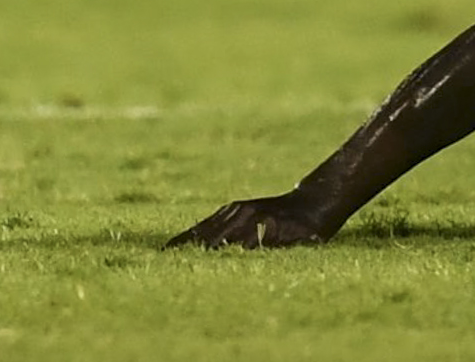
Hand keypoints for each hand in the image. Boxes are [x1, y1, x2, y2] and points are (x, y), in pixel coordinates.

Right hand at [166, 192, 335, 250]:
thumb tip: (243, 255)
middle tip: (160, 267)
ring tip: (160, 258)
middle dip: (185, 252)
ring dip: (184, 242)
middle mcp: (239, 214)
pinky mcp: (234, 209)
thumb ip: (269, 248)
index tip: (184, 272)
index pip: (220, 246)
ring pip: (204, 229)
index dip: (203, 260)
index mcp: (251, 222)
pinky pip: (208, 223)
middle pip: (206, 237)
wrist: (314, 201)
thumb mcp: (295, 241)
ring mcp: (235, 210)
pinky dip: (192, 233)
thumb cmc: (308, 228)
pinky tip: (178, 243)